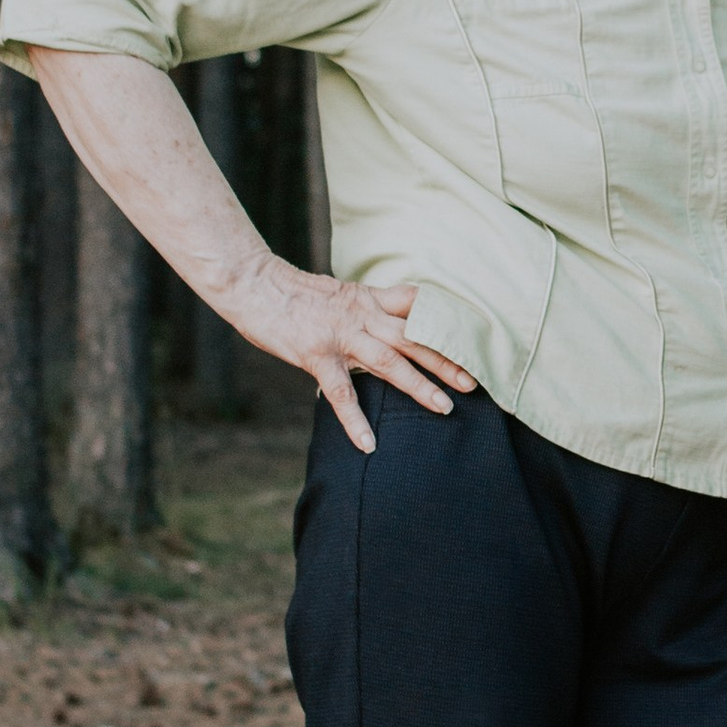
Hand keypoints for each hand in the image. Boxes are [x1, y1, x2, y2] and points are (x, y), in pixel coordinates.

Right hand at [228, 257, 476, 455]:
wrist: (252, 282)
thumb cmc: (290, 291)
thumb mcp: (336, 293)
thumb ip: (362, 308)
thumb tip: (381, 323)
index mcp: (368, 298)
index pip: (417, 306)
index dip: (444, 322)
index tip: (471, 337)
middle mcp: (362, 315)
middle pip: (414, 338)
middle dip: (446, 360)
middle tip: (474, 381)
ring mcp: (341, 334)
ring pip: (390, 363)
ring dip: (420, 386)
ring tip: (445, 407)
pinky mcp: (316, 354)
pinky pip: (340, 392)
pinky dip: (354, 421)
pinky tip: (368, 444)